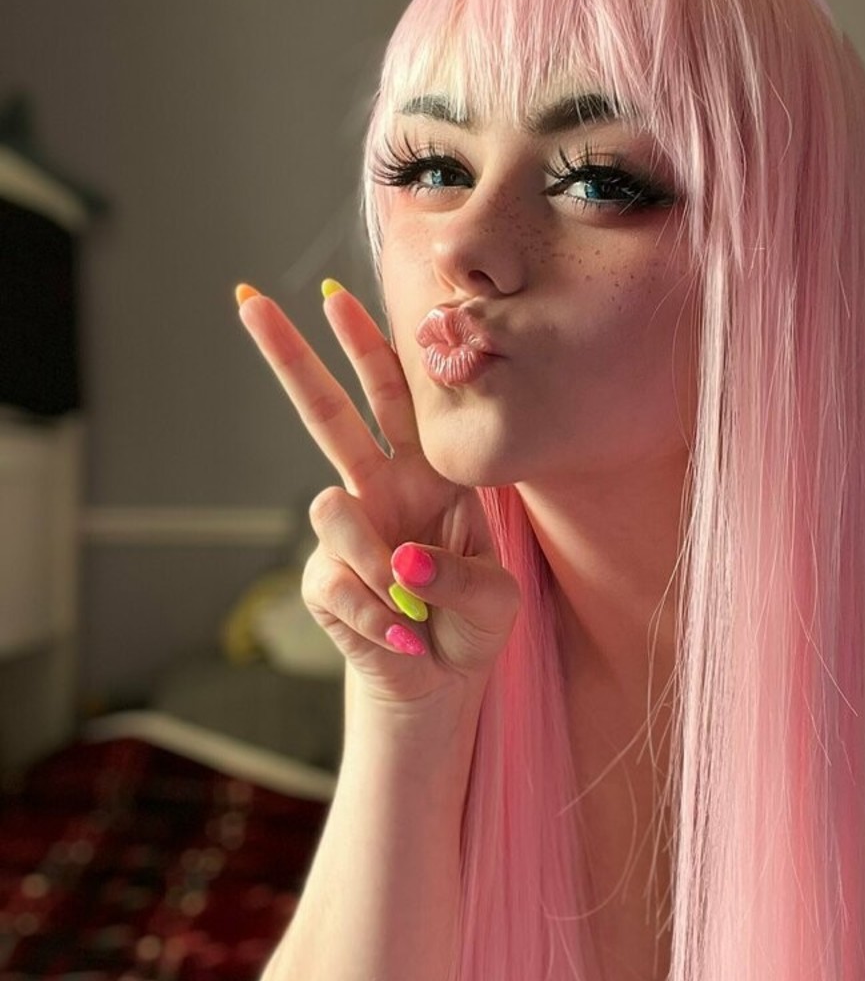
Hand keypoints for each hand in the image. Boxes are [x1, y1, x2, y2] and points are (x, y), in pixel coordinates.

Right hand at [235, 282, 520, 715]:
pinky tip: (403, 636)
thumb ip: (459, 574)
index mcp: (431, 473)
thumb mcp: (497, 598)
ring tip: (415, 609)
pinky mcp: (323, 579)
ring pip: (333, 510)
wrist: (444, 681)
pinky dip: (379, 618)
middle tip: (251, 304)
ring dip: (378, 565)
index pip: (399, 400)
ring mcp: (348, 532)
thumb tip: (399, 561)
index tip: (337, 299)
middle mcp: (383, 489)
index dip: (369, 349)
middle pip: (327, 412)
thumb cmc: (476, 621)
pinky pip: (337, 581)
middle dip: (290, 358)